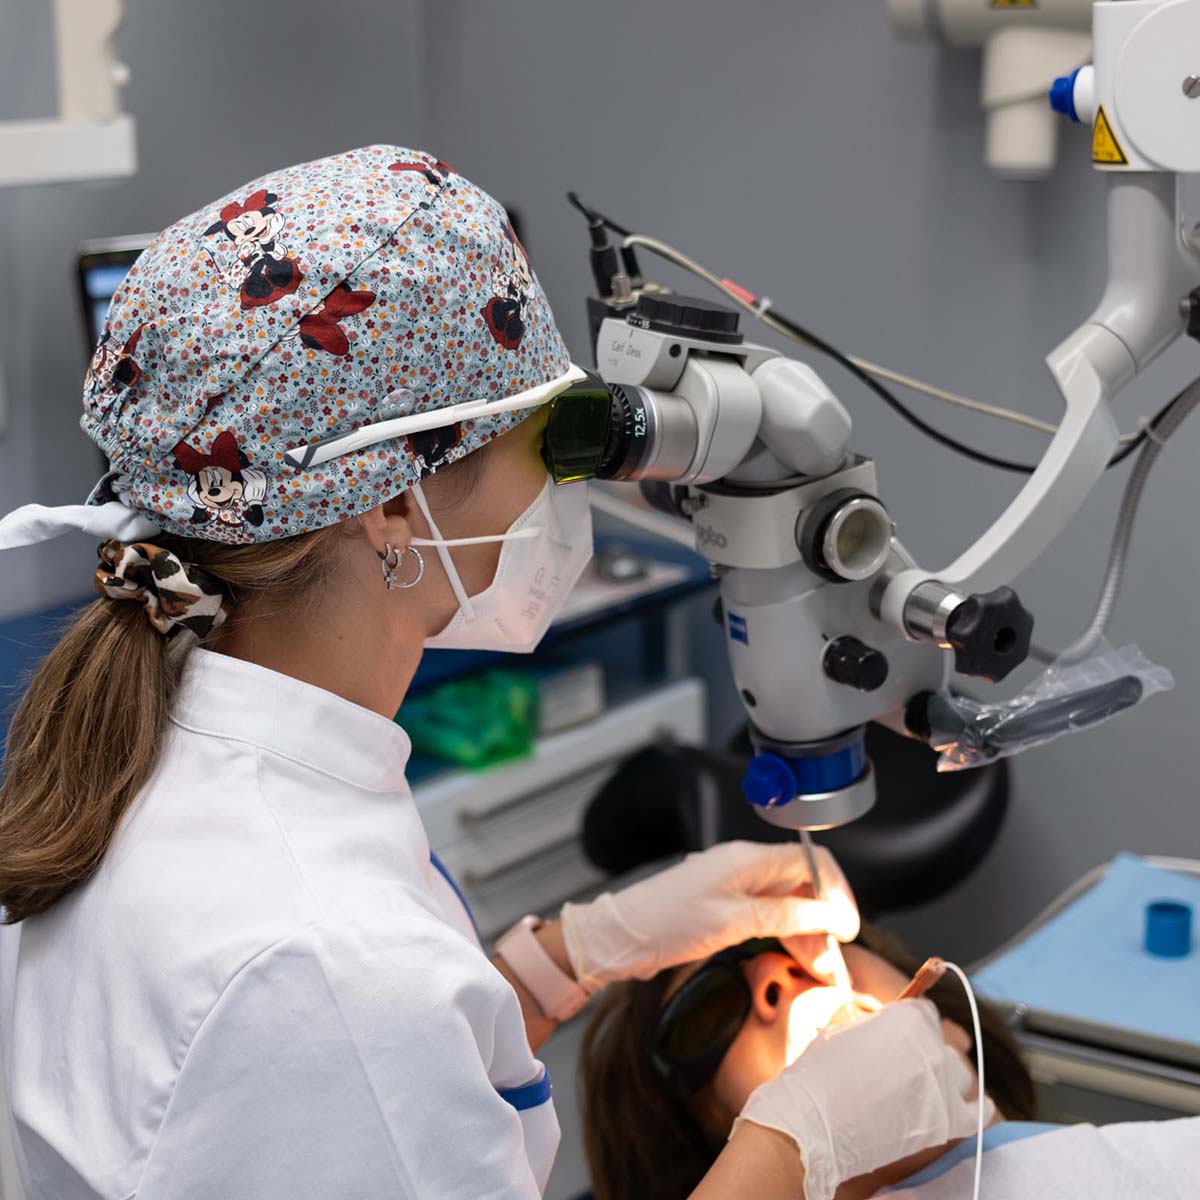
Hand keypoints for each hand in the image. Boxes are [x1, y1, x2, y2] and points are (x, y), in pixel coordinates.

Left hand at [559, 840, 857, 992]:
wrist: (619, 937)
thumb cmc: (666, 924)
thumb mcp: (732, 922)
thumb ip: (783, 916)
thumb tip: (829, 914)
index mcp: (748, 859)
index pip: (812, 863)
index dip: (837, 893)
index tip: (849, 928)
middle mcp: (745, 868)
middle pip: (802, 887)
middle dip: (825, 922)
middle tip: (837, 963)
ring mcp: (735, 888)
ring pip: (787, 906)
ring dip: (808, 935)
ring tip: (823, 972)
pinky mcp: (725, 908)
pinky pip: (768, 918)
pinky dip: (785, 937)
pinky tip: (797, 960)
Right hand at [733, 999, 991, 1199]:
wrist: (813, 1124)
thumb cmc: (820, 1074)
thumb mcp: (845, 1031)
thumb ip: (878, 1025)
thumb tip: (891, 1030)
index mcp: (909, 1017)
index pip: (927, 1012)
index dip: (913, 1025)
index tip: (904, 1037)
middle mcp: (934, 1047)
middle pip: (945, 1044)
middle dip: (928, 1052)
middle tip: (904, 1069)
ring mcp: (944, 1086)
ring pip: (962, 1076)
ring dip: (947, 1080)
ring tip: (926, 1093)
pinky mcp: (950, 1123)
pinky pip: (980, 1111)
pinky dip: (977, 1109)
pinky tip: (973, 1108)